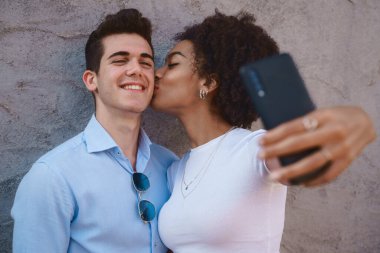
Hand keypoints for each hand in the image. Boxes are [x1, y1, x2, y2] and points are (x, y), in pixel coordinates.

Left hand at [259, 106, 375, 186]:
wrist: (367, 122)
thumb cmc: (337, 115)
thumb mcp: (322, 112)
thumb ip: (305, 122)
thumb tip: (277, 135)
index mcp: (324, 116)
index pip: (294, 126)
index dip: (275, 134)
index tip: (260, 140)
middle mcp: (333, 132)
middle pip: (299, 144)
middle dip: (276, 151)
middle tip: (260, 156)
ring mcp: (341, 148)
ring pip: (311, 163)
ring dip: (290, 171)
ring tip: (274, 176)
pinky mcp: (347, 160)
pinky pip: (327, 175)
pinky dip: (312, 181)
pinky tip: (299, 183)